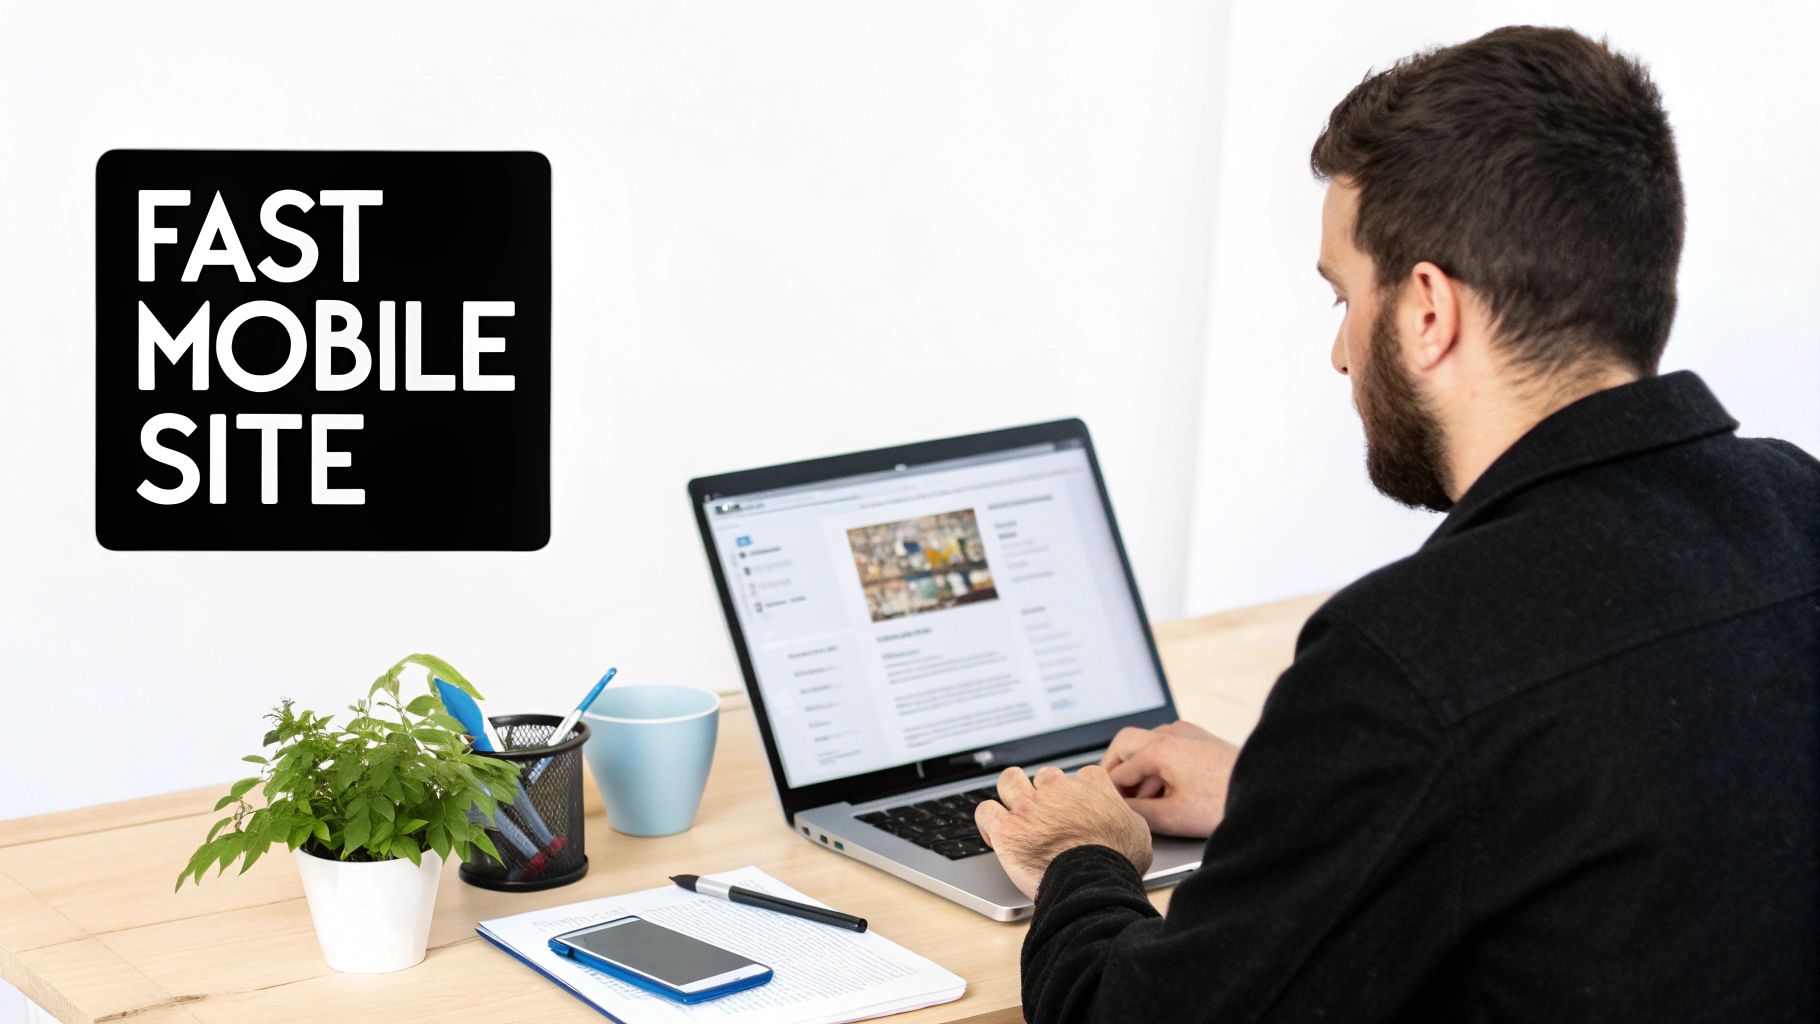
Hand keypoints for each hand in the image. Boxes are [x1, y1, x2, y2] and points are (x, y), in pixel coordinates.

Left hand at [974, 764, 1152, 899]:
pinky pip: (986, 810)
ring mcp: (1030, 806)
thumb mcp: (1137, 830)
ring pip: (1010, 780)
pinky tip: (993, 832)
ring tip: (1013, 811)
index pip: (1083, 775)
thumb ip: (1124, 816)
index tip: (1076, 807)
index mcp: (1091, 785)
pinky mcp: (1007, 828)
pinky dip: (987, 820)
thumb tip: (1123, 821)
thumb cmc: (1117, 861)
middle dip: (1044, 792)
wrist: (1092, 882)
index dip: (1079, 791)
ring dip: (1010, 792)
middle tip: (1046, 815)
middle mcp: (1058, 789)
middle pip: (1045, 777)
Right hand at [1099, 720, 1239, 838]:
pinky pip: (1166, 745)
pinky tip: (1165, 790)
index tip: (1105, 806)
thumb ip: (1137, 811)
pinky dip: (1157, 764)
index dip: (1109, 792)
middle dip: (1116, 770)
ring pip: (1146, 743)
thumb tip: (1119, 809)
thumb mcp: (1173, 817)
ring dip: (1138, 769)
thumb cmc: (1224, 803)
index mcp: (1160, 749)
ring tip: (1143, 800)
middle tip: (1112, 794)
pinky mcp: (1200, 739)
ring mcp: (1187, 732)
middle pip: (1125, 743)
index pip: (1118, 770)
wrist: (1267, 794)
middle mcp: (1171, 733)